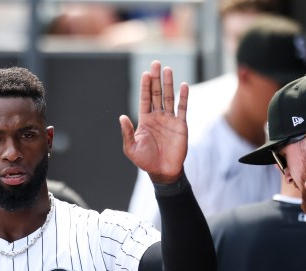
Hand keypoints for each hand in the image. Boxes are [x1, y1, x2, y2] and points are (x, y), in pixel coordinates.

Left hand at [120, 60, 187, 183]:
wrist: (163, 171)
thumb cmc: (145, 160)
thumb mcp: (131, 148)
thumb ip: (127, 132)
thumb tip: (122, 117)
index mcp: (145, 120)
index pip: (145, 99)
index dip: (145, 87)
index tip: (145, 74)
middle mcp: (157, 117)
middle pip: (157, 94)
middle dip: (156, 79)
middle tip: (156, 64)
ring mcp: (170, 119)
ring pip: (169, 97)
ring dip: (168, 84)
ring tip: (167, 70)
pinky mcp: (181, 125)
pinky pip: (183, 108)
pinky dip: (184, 97)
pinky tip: (184, 85)